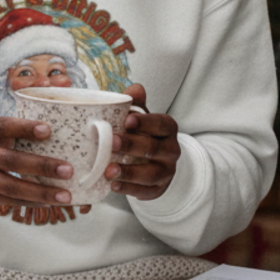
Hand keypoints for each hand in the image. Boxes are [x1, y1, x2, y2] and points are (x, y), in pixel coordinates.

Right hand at [0, 115, 75, 207]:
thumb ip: (14, 132)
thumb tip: (56, 135)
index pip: (2, 126)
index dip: (24, 128)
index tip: (48, 130)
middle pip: (10, 161)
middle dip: (41, 166)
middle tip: (67, 170)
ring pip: (11, 187)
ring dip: (41, 192)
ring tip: (65, 195)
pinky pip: (8, 201)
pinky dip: (31, 202)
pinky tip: (49, 202)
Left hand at [104, 83, 178, 199]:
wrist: (154, 162)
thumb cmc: (142, 134)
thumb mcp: (140, 118)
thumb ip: (136, 104)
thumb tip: (135, 88)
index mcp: (167, 129)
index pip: (161, 123)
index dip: (146, 122)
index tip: (127, 120)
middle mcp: (171, 150)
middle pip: (153, 148)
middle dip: (131, 145)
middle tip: (110, 143)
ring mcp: (166, 171)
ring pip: (151, 173)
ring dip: (129, 172)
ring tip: (108, 170)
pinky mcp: (158, 189)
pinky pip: (146, 191)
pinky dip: (129, 189)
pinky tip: (113, 186)